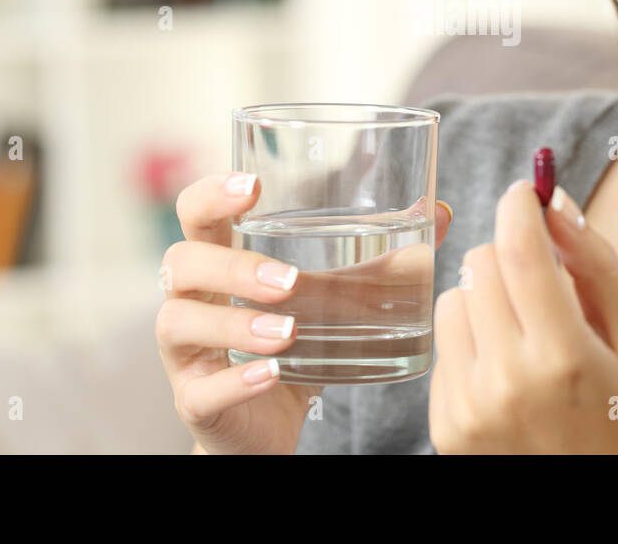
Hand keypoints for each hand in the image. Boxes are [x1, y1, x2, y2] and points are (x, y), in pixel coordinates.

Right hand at [157, 172, 452, 454]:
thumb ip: (376, 261)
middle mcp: (191, 301)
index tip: (253, 186)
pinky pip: (200, 390)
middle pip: (180, 263)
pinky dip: (236, 381)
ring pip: (178, 324)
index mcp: (219, 262)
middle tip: (289, 280)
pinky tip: (272, 374)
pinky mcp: (196, 402)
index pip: (195, 213)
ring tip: (288, 331)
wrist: (266, 430)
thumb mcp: (332, 301)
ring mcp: (187, 355)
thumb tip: (439, 213)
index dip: (212, 194)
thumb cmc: (291, 347)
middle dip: (231, 266)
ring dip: (234, 325)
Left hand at [429, 180, 617, 453]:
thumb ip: (596, 265)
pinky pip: (441, 346)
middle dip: (509, 257)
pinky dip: (469, 342)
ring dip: (482, 298)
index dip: (518, 205)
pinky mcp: (444, 425)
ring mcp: (469, 405)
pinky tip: (503, 371)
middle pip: (481, 263)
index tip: (524, 193)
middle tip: (539, 283)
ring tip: (520, 332)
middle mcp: (509, 380)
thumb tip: (554, 200)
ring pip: (452, 298)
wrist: (593, 509)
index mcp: (564, 356)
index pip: (520, 250)